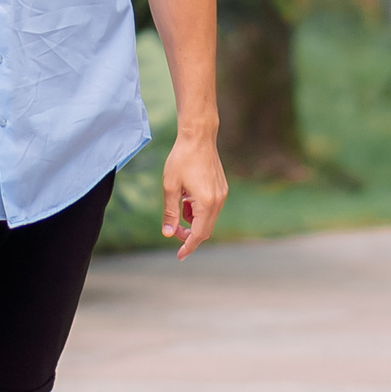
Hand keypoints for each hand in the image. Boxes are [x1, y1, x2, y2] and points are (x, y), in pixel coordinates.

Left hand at [159, 131, 225, 258]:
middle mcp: (218, 200)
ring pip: (209, 218)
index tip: (179, 255)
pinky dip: (199, 210)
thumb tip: (168, 233)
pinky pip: (211, 207)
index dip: (188, 246)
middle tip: (174, 231)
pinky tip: (188, 197)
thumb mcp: (170, 187)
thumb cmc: (181, 159)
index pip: (199, 234)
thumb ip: (170, 212)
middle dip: (190, 234)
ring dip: (194, 220)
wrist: (198, 136)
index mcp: (206, 203)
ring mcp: (222, 194)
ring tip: (180, 205)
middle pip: (206, 229)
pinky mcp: (222, 188)